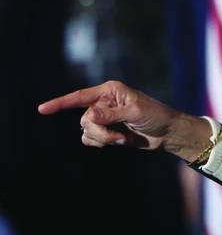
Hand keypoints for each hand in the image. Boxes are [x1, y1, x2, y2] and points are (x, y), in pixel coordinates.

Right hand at [37, 80, 211, 161]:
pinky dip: (102, 143)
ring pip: (86, 132)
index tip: (42, 109)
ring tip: (122, 139)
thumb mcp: (135, 112)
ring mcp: (103, 117)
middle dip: (100, 132)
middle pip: (84, 120)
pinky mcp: (106, 131)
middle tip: (119, 137)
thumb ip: (110, 114)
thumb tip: (88, 116)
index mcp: (110, 91)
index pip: (79, 96)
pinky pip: (90, 140)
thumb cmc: (156, 116)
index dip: (60, 103)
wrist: (167, 132)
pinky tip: (119, 141)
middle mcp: (103, 102)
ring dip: (103, 139)